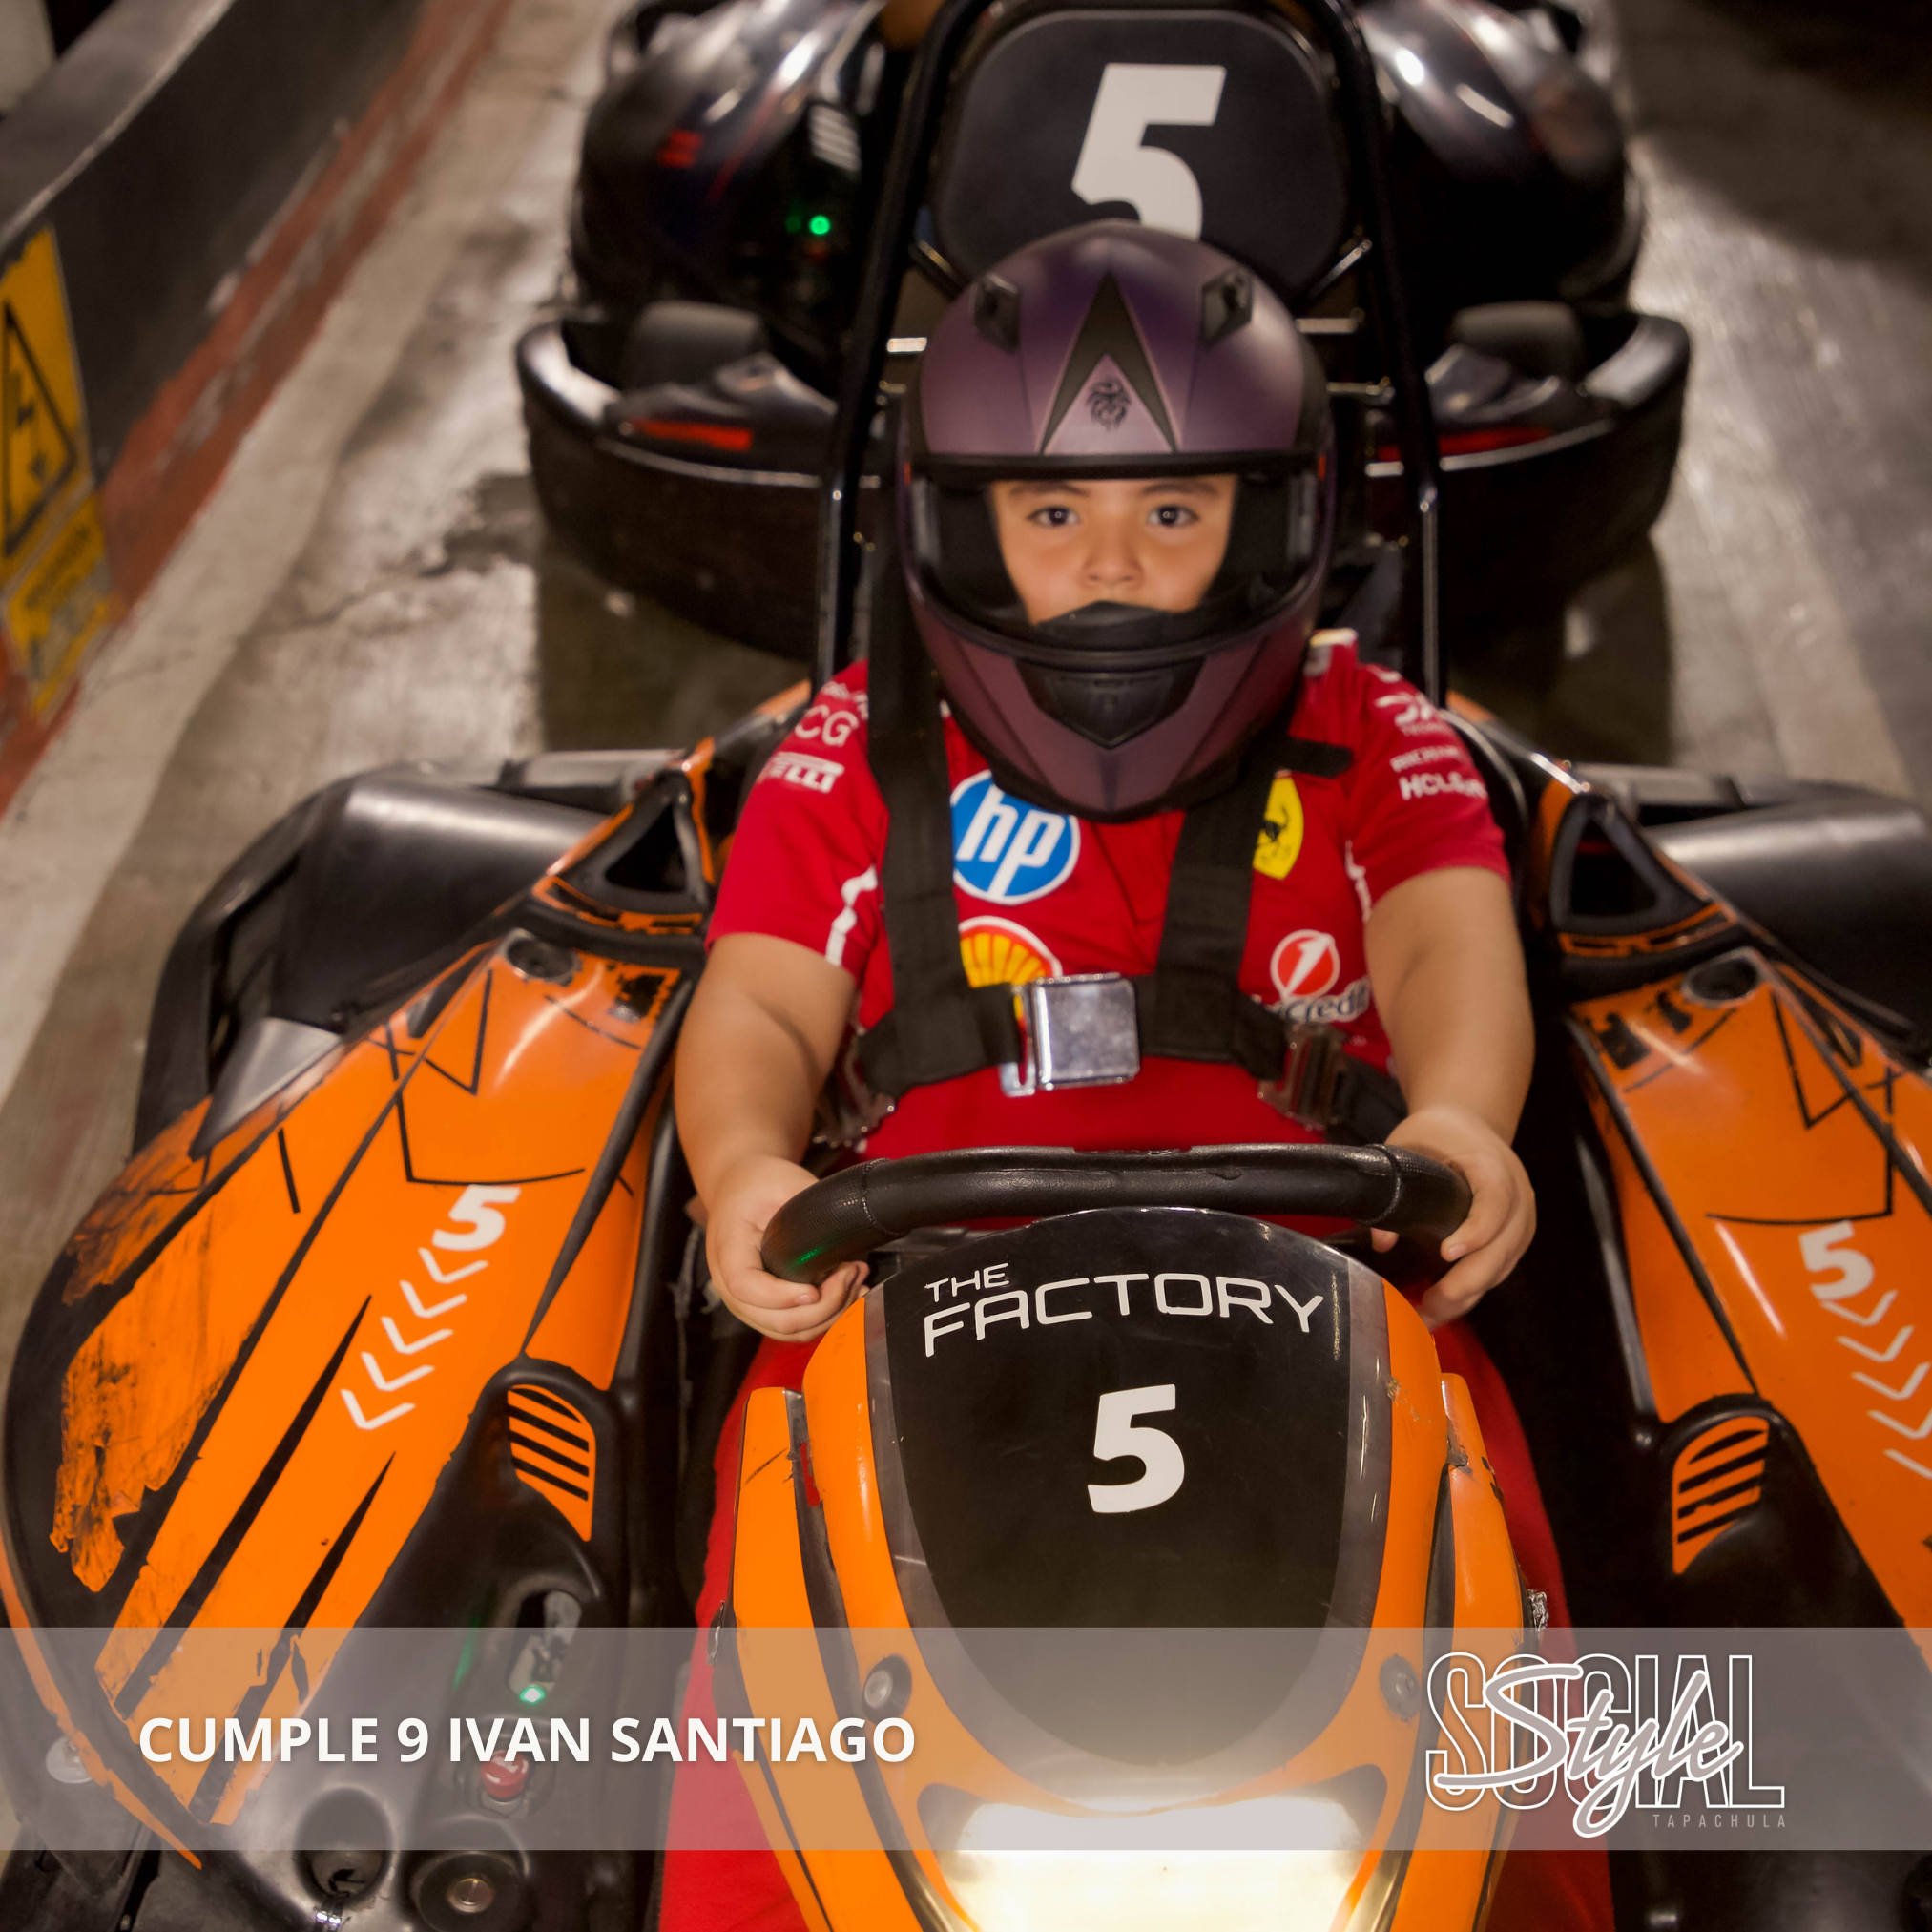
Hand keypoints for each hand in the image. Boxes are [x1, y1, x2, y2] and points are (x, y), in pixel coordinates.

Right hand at [705, 1155, 867, 1341]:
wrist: (739, 1189)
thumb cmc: (759, 1185)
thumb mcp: (786, 1184)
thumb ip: (814, 1212)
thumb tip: (851, 1237)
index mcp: (727, 1248)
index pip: (745, 1286)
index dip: (781, 1297)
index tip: (814, 1289)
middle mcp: (728, 1284)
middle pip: (773, 1320)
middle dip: (823, 1305)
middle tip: (851, 1271)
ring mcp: (744, 1302)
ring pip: (789, 1331)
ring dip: (830, 1313)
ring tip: (854, 1277)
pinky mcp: (762, 1309)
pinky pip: (794, 1328)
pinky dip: (825, 1318)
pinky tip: (848, 1292)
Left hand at [1371, 1104, 1534, 1327]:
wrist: (1470, 1125)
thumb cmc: (1438, 1134)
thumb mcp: (1406, 1145)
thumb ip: (1392, 1183)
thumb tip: (1381, 1241)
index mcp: (1493, 1167)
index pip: (1495, 1202)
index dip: (1476, 1231)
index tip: (1446, 1253)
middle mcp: (1517, 1197)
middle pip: (1501, 1248)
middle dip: (1465, 1282)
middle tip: (1429, 1305)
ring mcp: (1520, 1222)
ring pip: (1500, 1268)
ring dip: (1466, 1296)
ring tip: (1427, 1316)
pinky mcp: (1514, 1240)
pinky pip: (1497, 1271)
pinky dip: (1471, 1292)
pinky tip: (1441, 1307)